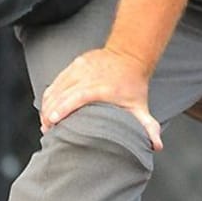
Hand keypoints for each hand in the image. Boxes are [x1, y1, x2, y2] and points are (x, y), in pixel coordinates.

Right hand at [40, 46, 163, 150]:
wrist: (130, 54)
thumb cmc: (133, 83)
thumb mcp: (140, 106)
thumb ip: (148, 126)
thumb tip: (156, 146)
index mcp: (102, 88)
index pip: (77, 97)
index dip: (62, 108)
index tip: (52, 121)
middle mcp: (89, 76)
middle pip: (62, 94)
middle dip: (50, 112)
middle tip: (46, 129)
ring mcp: (80, 68)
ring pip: (56, 87)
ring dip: (47, 104)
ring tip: (45, 121)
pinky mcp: (74, 64)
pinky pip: (57, 80)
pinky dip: (50, 94)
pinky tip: (47, 106)